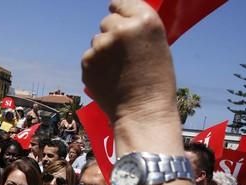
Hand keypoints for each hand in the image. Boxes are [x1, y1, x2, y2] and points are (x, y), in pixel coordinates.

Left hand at [81, 0, 176, 126]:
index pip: (121, 2)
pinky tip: (109, 78)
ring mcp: (101, 46)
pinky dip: (95, 66)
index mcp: (144, 20)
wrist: (142, 112)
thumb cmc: (156, 82)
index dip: (120, 11)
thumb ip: (137, 28)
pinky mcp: (87, 62)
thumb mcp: (158, 45)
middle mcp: (121, 29)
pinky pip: (89, 57)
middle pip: (107, 21)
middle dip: (112, 33)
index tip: (120, 18)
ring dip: (103, 51)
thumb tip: (117, 17)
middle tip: (123, 55)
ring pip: (97, 40)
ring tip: (118, 70)